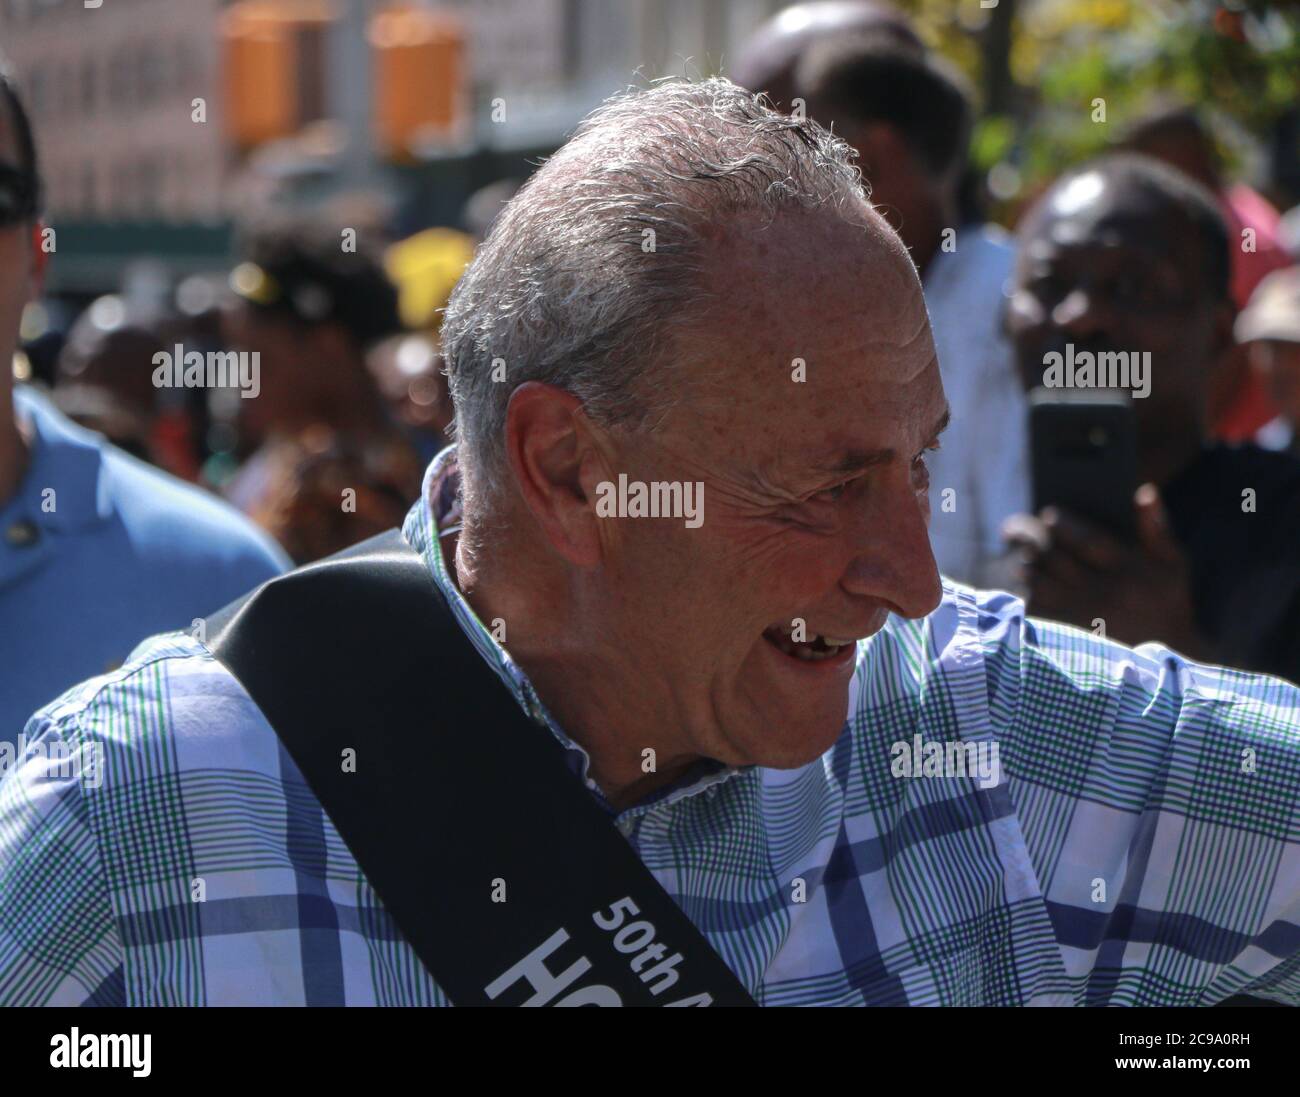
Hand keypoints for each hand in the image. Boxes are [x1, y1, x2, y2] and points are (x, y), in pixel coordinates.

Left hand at [1002, 484, 1211, 657]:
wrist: (1166, 655)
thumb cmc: (1167, 598)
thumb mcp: (1173, 563)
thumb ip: (1157, 527)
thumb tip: (1144, 491)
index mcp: (1129, 570)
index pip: (1090, 541)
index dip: (1065, 526)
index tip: (1049, 514)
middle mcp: (1104, 594)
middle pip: (1056, 560)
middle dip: (1032, 541)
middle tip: (1018, 531)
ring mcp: (1082, 617)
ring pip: (1039, 583)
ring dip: (1027, 565)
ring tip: (1027, 556)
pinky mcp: (1067, 636)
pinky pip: (1036, 608)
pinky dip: (1029, 592)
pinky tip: (1031, 582)